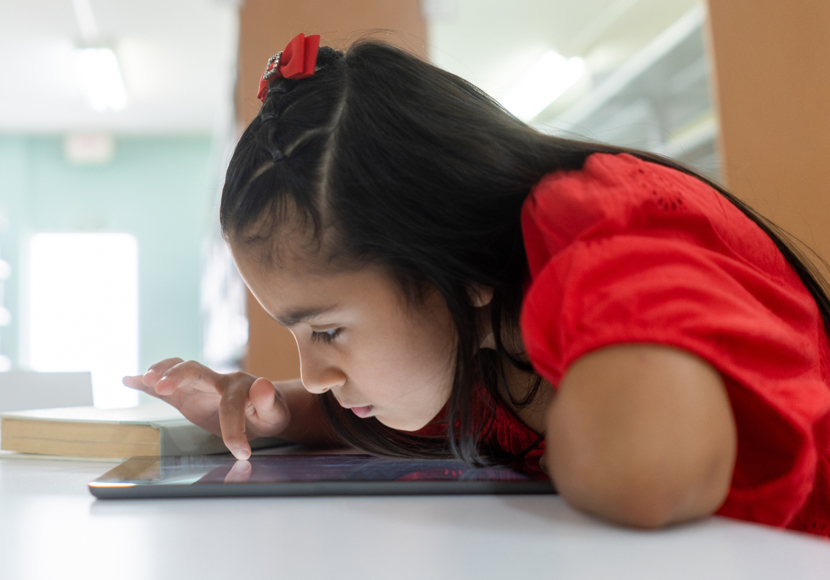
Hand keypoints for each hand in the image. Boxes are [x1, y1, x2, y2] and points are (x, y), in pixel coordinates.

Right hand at [122, 358, 289, 459]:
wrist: (262, 409)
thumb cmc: (268, 412)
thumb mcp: (276, 412)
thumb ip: (269, 401)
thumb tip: (263, 385)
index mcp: (239, 386)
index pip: (231, 403)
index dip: (235, 428)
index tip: (242, 453)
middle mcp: (216, 380)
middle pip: (195, 370)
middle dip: (178, 377)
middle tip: (163, 387)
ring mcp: (199, 386)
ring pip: (178, 371)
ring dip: (162, 373)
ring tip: (146, 380)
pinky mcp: (187, 396)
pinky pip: (165, 387)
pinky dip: (147, 382)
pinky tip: (129, 380)